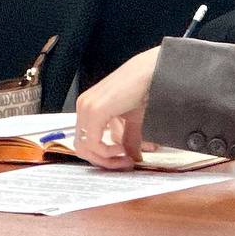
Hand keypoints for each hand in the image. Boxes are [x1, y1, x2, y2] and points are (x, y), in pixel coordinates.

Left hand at [71, 47, 160, 168]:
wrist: (152, 71)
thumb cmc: (145, 88)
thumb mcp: (134, 120)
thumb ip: (129, 138)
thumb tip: (132, 157)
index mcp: (90, 106)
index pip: (88, 140)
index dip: (105, 156)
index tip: (125, 161)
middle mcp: (84, 107)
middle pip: (82, 147)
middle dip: (104, 161)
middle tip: (125, 164)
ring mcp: (86, 108)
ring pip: (84, 148)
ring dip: (107, 159)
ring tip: (128, 158)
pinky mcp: (94, 111)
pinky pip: (92, 143)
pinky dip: (107, 152)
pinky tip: (124, 149)